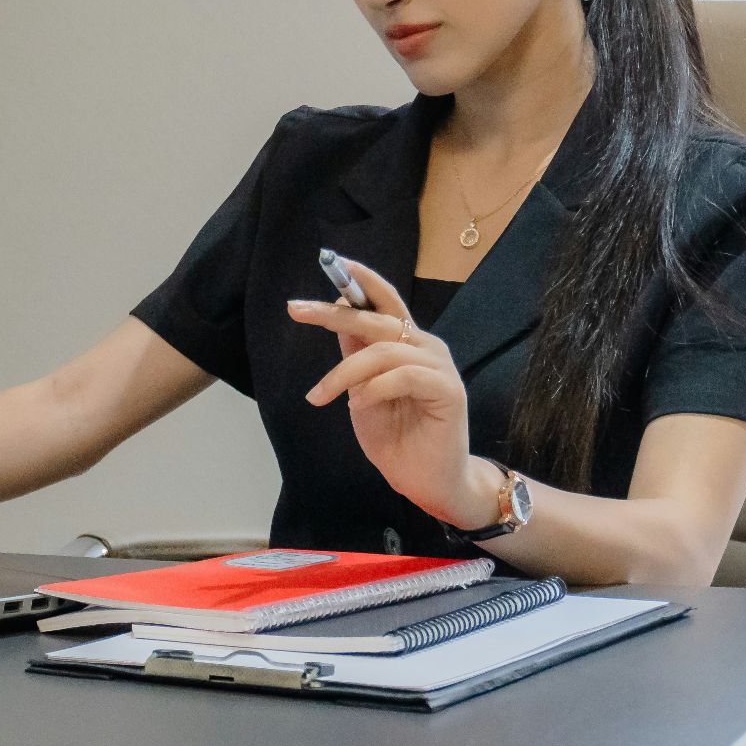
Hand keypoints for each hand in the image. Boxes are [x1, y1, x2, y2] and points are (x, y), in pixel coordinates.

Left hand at [285, 258, 492, 529]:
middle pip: (378, 317)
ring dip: (345, 372)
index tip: (330, 262)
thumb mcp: (361, 393)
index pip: (385, 300)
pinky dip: (373, 389)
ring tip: (322, 396)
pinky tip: (359, 406)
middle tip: (296, 310)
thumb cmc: (397, 439)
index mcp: (406, 343)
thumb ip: (355, 356)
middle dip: (334, 311)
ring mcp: (440, 367)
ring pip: (384, 349)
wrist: (427, 483)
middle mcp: (426, 347)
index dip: (360, 280)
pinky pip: (403, 376)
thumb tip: (338, 315)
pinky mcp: (449, 391)